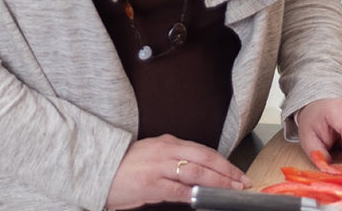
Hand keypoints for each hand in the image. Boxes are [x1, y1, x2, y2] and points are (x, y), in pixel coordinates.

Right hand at [104, 134, 250, 208]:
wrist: (99, 169)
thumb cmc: (125, 166)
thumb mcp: (153, 153)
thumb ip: (174, 158)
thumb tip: (199, 169)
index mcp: (168, 143)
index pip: (204, 151)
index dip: (224, 163)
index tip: (238, 173)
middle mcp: (166, 151)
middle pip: (205, 159)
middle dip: (227, 172)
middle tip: (242, 182)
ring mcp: (159, 168)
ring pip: (196, 173)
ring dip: (218, 182)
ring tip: (231, 190)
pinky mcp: (151, 185)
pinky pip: (178, 190)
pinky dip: (193, 194)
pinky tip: (205, 198)